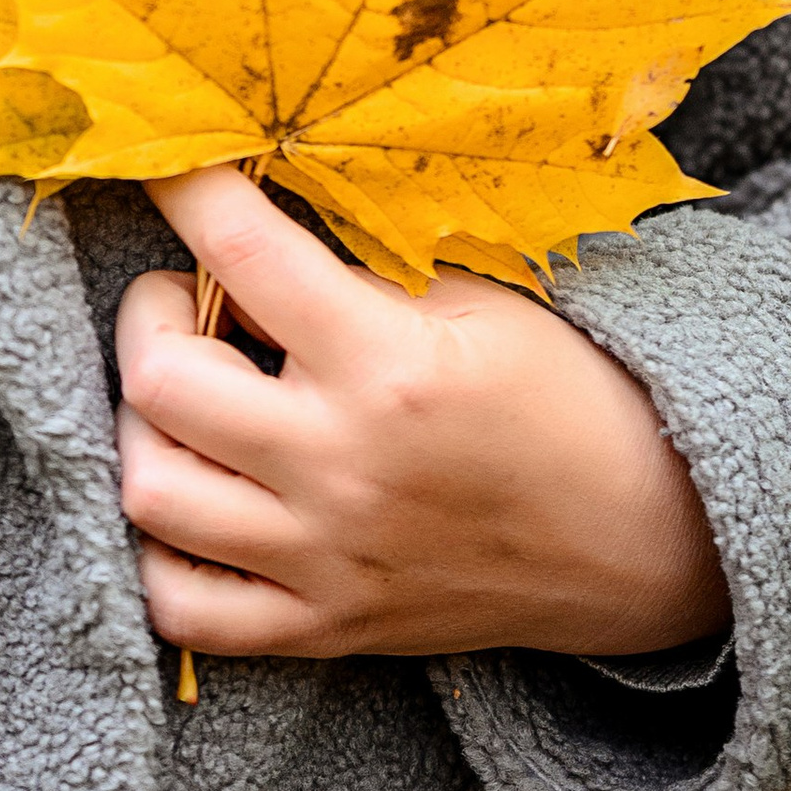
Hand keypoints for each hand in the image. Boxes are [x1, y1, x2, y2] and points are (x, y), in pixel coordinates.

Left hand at [116, 165, 726, 664]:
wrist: (645, 535)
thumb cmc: (562, 394)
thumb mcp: (475, 298)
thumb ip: (354, 269)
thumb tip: (242, 231)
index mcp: (388, 364)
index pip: (241, 251)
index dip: (186, 187)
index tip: (166, 163)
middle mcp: (341, 467)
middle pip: (160, 382)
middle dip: (150, 316)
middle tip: (184, 298)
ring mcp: (326, 558)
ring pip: (150, 491)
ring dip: (145, 426)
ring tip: (186, 396)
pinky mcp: (324, 627)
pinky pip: (183, 608)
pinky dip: (159, 551)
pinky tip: (193, 495)